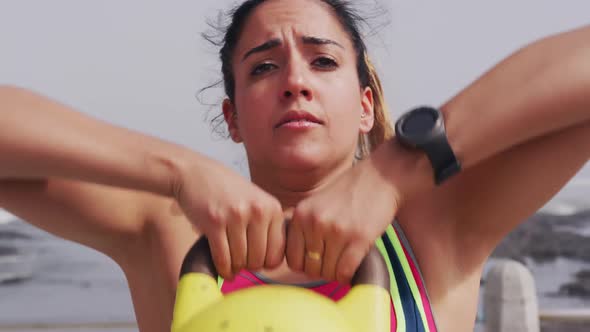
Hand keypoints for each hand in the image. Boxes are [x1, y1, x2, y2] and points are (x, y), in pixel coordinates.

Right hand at [175, 158, 284, 279]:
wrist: (193, 173)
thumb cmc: (226, 191)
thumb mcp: (255, 201)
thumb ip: (267, 226)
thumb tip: (272, 265)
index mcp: (272, 207)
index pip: (277, 253)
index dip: (266, 263)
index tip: (255, 261)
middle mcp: (258, 211)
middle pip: (258, 260)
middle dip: (248, 266)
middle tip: (240, 262)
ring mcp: (236, 216)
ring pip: (240, 261)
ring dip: (234, 267)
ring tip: (230, 263)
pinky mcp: (214, 223)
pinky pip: (223, 258)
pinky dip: (223, 269)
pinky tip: (222, 269)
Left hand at [286, 159, 401, 283]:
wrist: (379, 176)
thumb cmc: (348, 194)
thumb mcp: (316, 205)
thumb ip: (304, 228)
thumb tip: (297, 265)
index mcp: (300, 215)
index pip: (292, 259)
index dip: (306, 266)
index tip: (319, 261)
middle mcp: (314, 222)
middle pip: (310, 269)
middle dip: (323, 271)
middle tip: (335, 263)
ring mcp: (336, 230)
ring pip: (328, 272)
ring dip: (337, 273)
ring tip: (346, 262)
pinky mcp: (358, 237)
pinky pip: (345, 271)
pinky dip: (348, 276)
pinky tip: (354, 266)